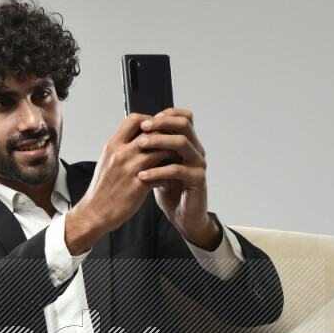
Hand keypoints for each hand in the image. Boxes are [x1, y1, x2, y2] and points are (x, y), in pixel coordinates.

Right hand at [66, 112, 176, 248]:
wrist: (95, 212)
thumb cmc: (102, 188)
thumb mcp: (107, 161)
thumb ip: (121, 147)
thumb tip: (138, 137)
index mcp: (113, 146)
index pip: (135, 120)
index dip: (150, 120)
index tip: (157, 128)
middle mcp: (121, 154)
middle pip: (152, 134)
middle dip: (166, 137)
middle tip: (175, 143)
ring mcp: (130, 170)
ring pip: (161, 152)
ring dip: (172, 156)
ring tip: (176, 161)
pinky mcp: (138, 187)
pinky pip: (161, 175)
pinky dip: (167, 176)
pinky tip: (167, 180)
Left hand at [136, 109, 217, 246]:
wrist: (184, 217)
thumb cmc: (170, 191)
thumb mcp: (158, 166)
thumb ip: (153, 151)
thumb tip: (134, 133)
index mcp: (188, 144)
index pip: (182, 118)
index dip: (164, 115)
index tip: (144, 120)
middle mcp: (196, 150)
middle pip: (183, 124)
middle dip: (161, 123)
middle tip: (143, 127)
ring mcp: (199, 164)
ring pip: (181, 143)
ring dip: (159, 142)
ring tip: (140, 145)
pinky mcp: (198, 179)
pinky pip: (178, 170)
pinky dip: (158, 171)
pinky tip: (143, 175)